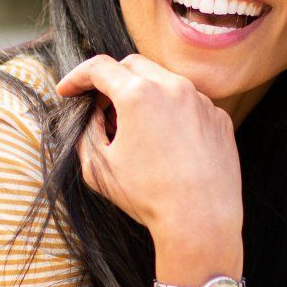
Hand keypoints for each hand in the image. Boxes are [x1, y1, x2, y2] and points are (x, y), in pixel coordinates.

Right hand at [54, 53, 242, 238]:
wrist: (200, 221)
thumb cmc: (147, 197)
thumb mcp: (98, 167)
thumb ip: (86, 131)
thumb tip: (93, 115)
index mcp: (138, 95)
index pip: (99, 68)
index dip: (77, 77)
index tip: (68, 91)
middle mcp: (173, 88)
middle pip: (133, 65)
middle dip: (110, 79)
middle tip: (99, 108)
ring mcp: (201, 101)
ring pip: (164, 81)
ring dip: (143, 94)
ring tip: (134, 128)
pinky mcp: (218, 118)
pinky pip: (189, 104)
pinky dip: (171, 113)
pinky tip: (165, 142)